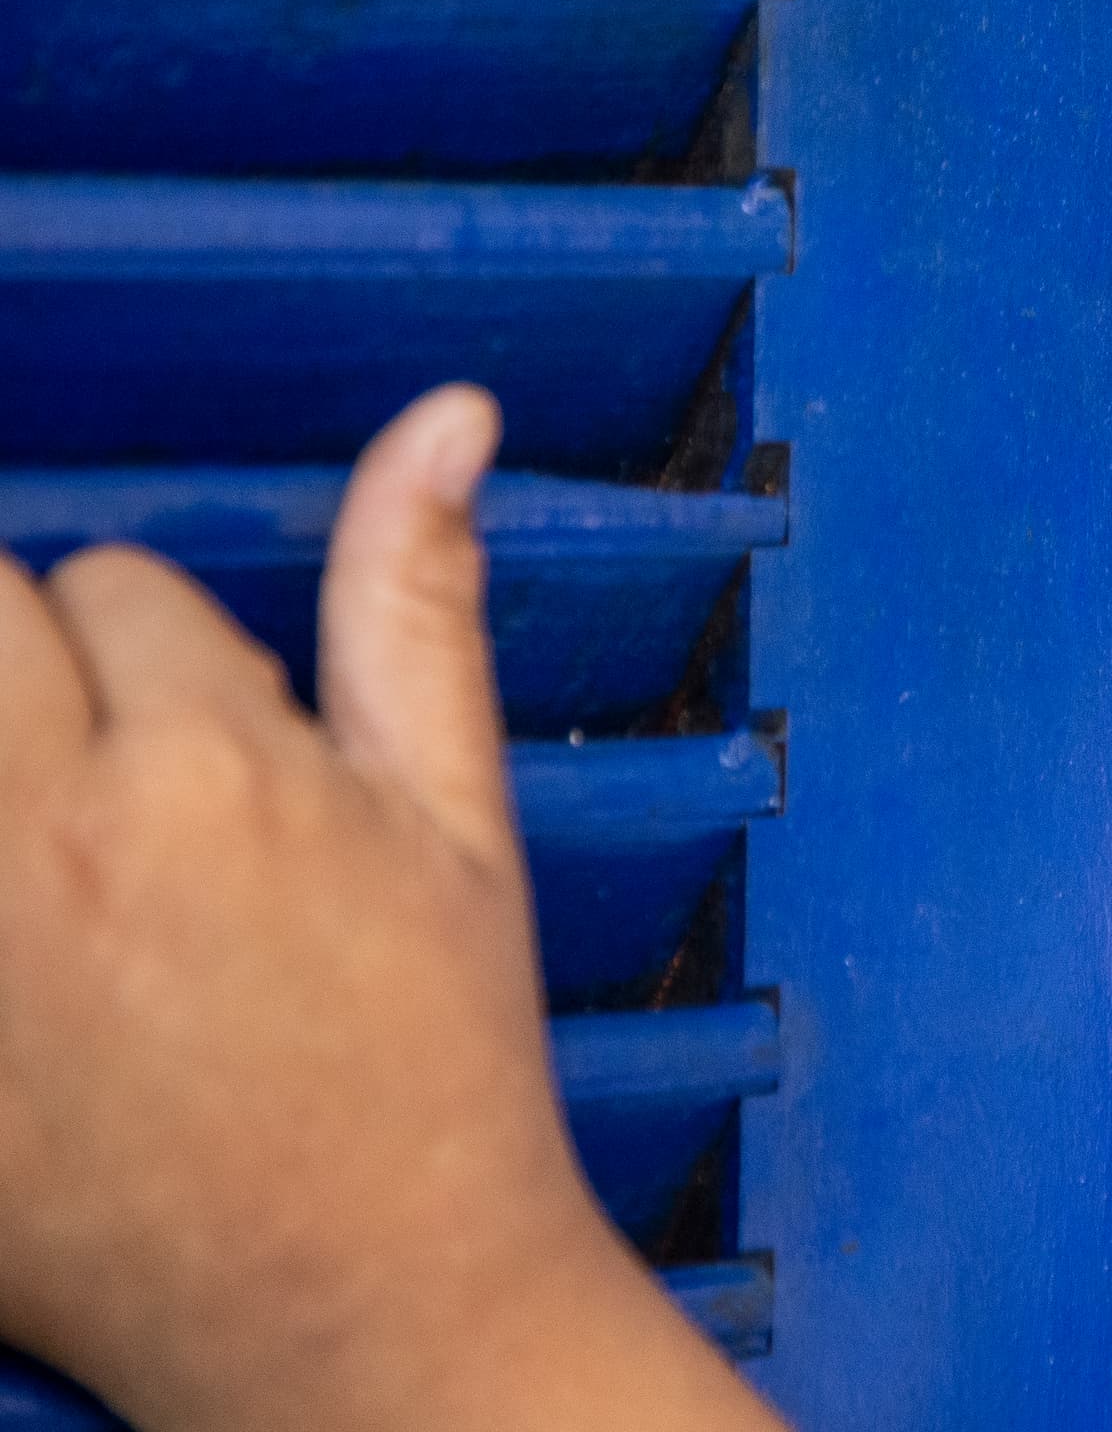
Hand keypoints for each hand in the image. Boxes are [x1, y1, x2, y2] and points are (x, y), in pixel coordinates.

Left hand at [0, 387, 778, 1431]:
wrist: (356, 1305)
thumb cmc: (426, 1063)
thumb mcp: (458, 822)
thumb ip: (419, 605)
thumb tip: (446, 418)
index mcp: (214, 768)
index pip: (112, 582)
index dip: (164, 651)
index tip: (208, 744)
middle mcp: (56, 842)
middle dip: (30, 677)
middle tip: (102, 783)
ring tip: (65, 847)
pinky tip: (36, 938)